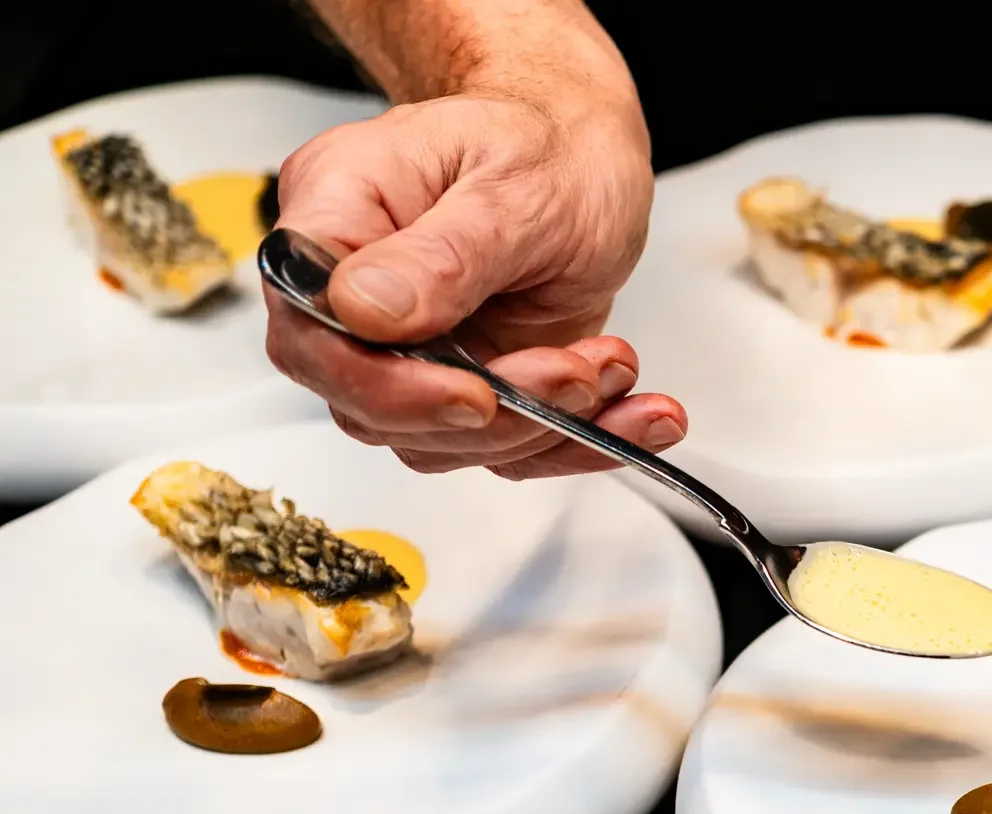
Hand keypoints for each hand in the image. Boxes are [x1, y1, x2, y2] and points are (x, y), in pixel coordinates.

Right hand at [266, 81, 682, 479]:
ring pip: (441, 440)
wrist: (584, 156)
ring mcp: (406, 346)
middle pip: (371, 404)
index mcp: (337, 212)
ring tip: (614, 367)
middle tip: (577, 374)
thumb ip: (442, 255)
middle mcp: (355, 290)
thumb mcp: (513, 185)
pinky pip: (503, 445)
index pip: (309, 328)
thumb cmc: (544, 144)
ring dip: (543, 426)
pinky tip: (637, 419)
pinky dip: (576, 441)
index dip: (382, 385)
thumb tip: (362, 310)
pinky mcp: (462, 383)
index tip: (475, 396)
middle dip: (490, 415)